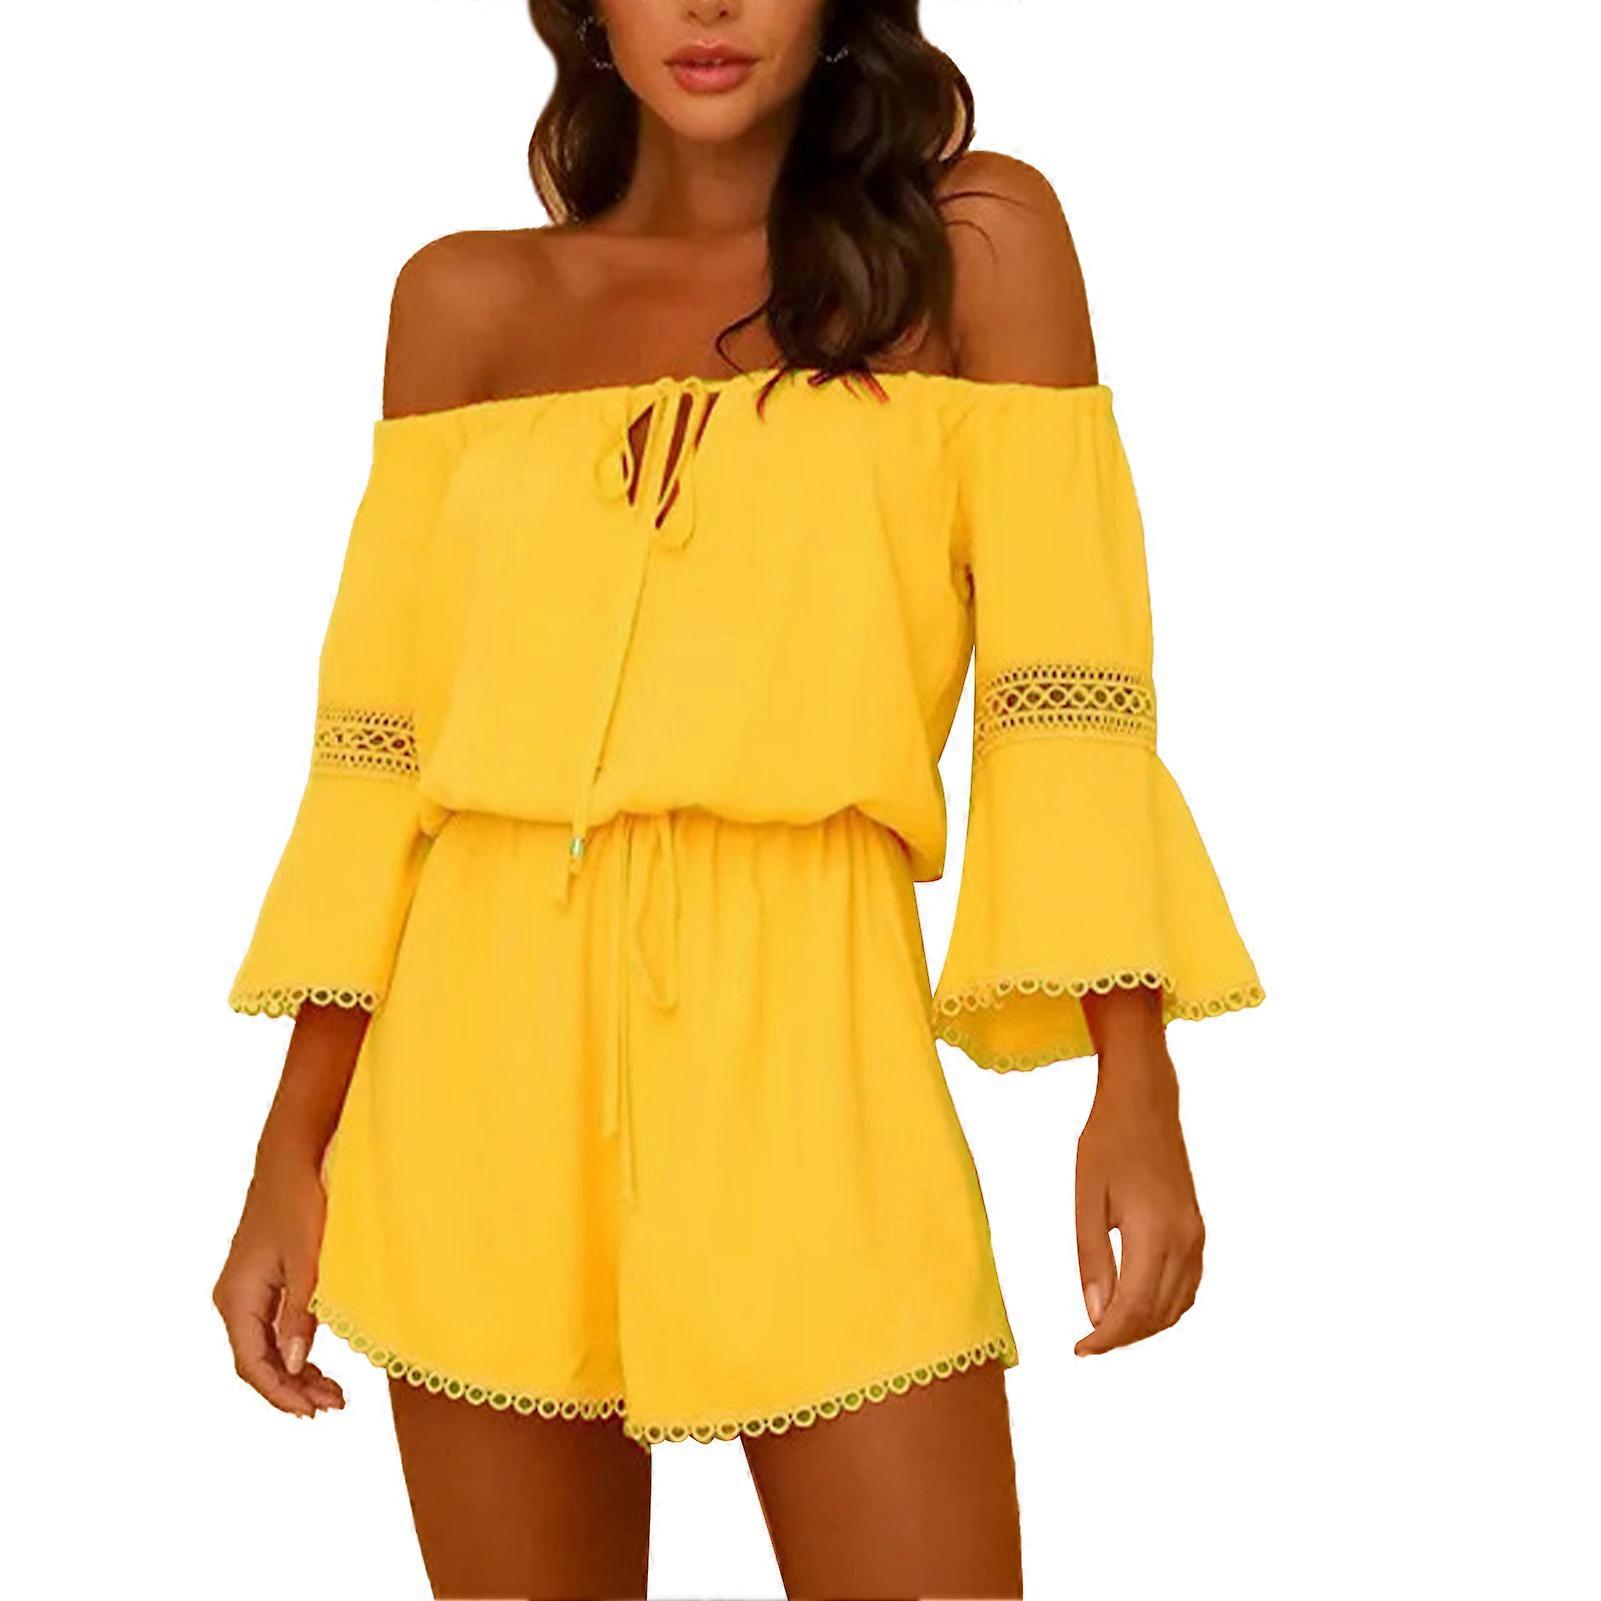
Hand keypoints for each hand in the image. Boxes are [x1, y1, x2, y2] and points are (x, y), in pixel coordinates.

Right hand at [212, 1147, 344, 1415]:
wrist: (291, 1158)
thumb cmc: (299, 1202)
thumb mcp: (308, 1261)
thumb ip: (301, 1314)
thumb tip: (297, 1366)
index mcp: (238, 1298)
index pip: (252, 1364)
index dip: (281, 1393)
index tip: (313, 1410)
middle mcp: (233, 1299)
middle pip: (257, 1361)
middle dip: (292, 1388)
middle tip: (334, 1404)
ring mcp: (246, 1291)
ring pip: (265, 1347)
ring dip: (295, 1372)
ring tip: (332, 1392)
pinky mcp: (261, 1282)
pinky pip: (270, 1329)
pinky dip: (293, 1348)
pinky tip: (316, 1362)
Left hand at [1073, 1042, 1204, 1355]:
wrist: (1145, 1101)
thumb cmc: (1107, 1141)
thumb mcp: (1087, 1199)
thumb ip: (1092, 1259)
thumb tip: (1095, 1315)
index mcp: (1154, 1233)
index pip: (1133, 1308)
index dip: (1106, 1338)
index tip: (1080, 1350)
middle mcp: (1185, 1240)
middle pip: (1158, 1314)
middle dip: (1123, 1336)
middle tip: (1088, 1342)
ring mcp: (1196, 1236)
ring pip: (1178, 1305)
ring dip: (1145, 1325)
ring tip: (1107, 1327)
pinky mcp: (1197, 1229)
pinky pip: (1188, 1285)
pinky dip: (1165, 1306)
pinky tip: (1137, 1304)